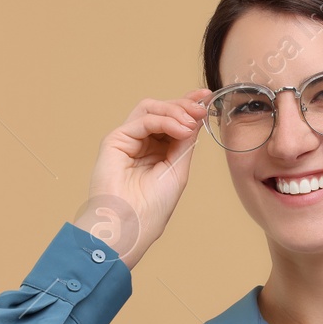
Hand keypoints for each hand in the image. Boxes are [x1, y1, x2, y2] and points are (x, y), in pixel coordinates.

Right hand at [74, 87, 213, 269]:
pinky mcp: (115, 140)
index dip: (188, 106)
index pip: (172, 121)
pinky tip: (180, 129)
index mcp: (156, 152)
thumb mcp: (178, 170)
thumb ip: (185, 142)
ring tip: (191, 120)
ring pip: (150, 109)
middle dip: (183, 105)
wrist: (131, 225)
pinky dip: (164, 120)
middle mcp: (141, 143)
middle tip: (202, 107)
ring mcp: (127, 140)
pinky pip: (142, 120)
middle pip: (161, 110)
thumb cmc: (152, 208)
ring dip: (174, 110)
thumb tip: (196, 116)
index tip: (207, 97)